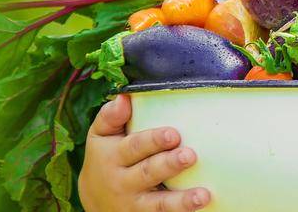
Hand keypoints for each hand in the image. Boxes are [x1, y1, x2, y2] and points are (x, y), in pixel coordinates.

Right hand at [78, 95, 210, 211]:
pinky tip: (201, 208)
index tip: (173, 133)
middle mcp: (123, 182)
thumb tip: (125, 97)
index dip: (153, 141)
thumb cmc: (103, 159)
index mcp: (113, 156)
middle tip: (190, 155)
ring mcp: (136, 204)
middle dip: (169, 165)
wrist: (94, 200)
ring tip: (203, 194)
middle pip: (148, 173)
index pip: (133, 147)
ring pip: (159, 203)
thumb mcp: (99, 136)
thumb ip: (110, 116)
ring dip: (182, 200)